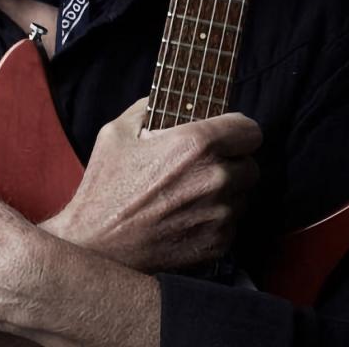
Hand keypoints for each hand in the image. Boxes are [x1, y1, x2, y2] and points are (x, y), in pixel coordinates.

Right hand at [40, 97, 261, 272]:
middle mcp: (216, 179)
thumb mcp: (116, 133)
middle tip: (203, 168)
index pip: (249, 129)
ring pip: (243, 196)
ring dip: (226, 194)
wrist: (97, 249)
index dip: (237, 130)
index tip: (226, 135)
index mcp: (196, 145)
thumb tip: (165, 100)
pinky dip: (216, 221)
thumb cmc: (104, 189)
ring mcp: (220, 215)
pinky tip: (187, 218)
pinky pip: (232, 224)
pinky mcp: (218, 245)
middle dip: (232, 163)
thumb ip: (149, 108)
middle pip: (250, 165)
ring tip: (191, 195)